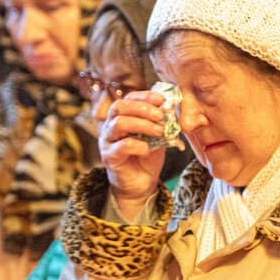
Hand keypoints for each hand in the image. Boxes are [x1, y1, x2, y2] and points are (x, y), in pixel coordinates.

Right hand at [98, 90, 166, 216]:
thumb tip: (171, 108)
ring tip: (159, 131)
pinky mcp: (109, 157)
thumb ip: (161, 122)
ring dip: (142, 124)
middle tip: (161, 116)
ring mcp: (107, 141)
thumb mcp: (157, 136)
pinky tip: (148, 149)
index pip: (128, 99)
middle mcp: (110, 126)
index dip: (144, 96)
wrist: (141, 183)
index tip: (162, 100)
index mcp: (122, 117)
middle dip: (142, 108)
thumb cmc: (147, 157)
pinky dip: (138, 145)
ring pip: (119, 123)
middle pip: (119, 107)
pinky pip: (122, 146)